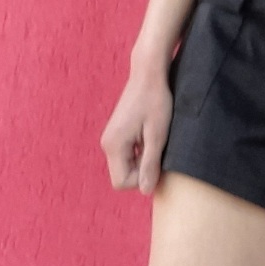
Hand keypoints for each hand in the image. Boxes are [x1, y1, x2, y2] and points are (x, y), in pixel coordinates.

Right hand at [99, 65, 173, 194]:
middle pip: (122, 176)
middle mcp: (107, 144)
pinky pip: (127, 155)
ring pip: (125, 166)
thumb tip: (146, 191)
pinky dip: (140, 151)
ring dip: (143, 160)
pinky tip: (150, 134)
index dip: (142, 178)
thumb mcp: (158, 135)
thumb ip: (150, 164)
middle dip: (142, 170)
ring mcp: (110, 138)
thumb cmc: (156, 101)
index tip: (156, 158)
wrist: (148, 74)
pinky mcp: (117, 133)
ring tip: (154, 138)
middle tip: (157, 147)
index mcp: (114, 145)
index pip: (121, 183)